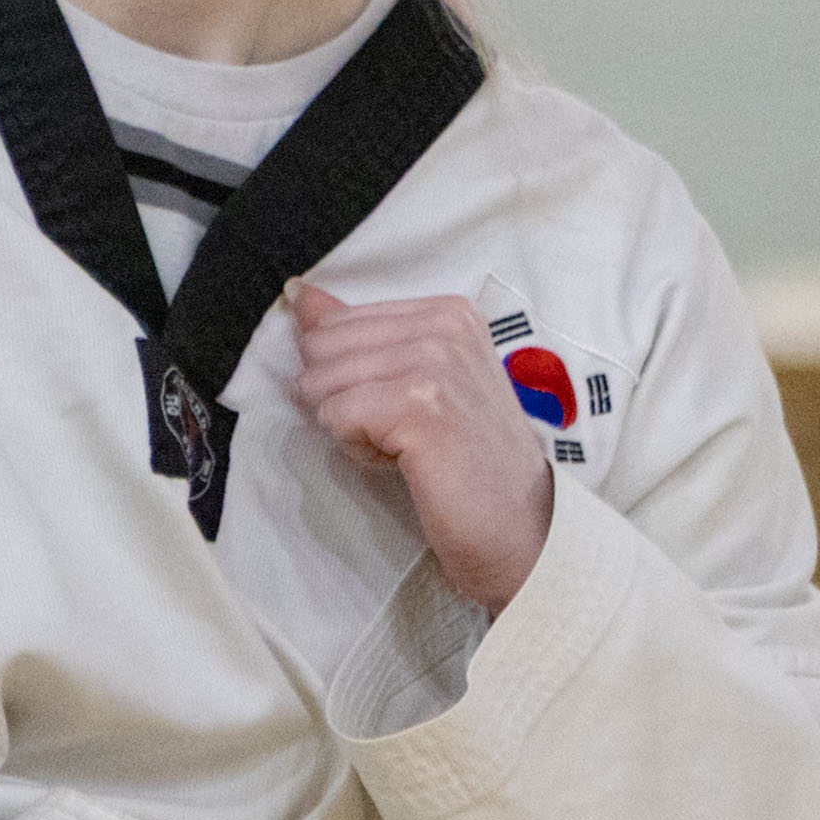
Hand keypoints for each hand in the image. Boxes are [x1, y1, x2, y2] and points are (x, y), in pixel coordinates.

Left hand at [286, 282, 555, 615]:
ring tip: (406, 447)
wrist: (521, 526)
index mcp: (447, 311)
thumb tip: (298, 294)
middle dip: (340, 398)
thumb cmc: (466, 461)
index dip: (349, 377)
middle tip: (401, 432)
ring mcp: (435, 362)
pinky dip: (356, 448)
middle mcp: (445, 325)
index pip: (336, 321)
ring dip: (348, 427)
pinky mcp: (419, 406)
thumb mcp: (417, 381)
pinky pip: (334, 416)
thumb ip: (357, 336)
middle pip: (321, 348)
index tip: (405, 408)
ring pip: (321, 382)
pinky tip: (403, 461)